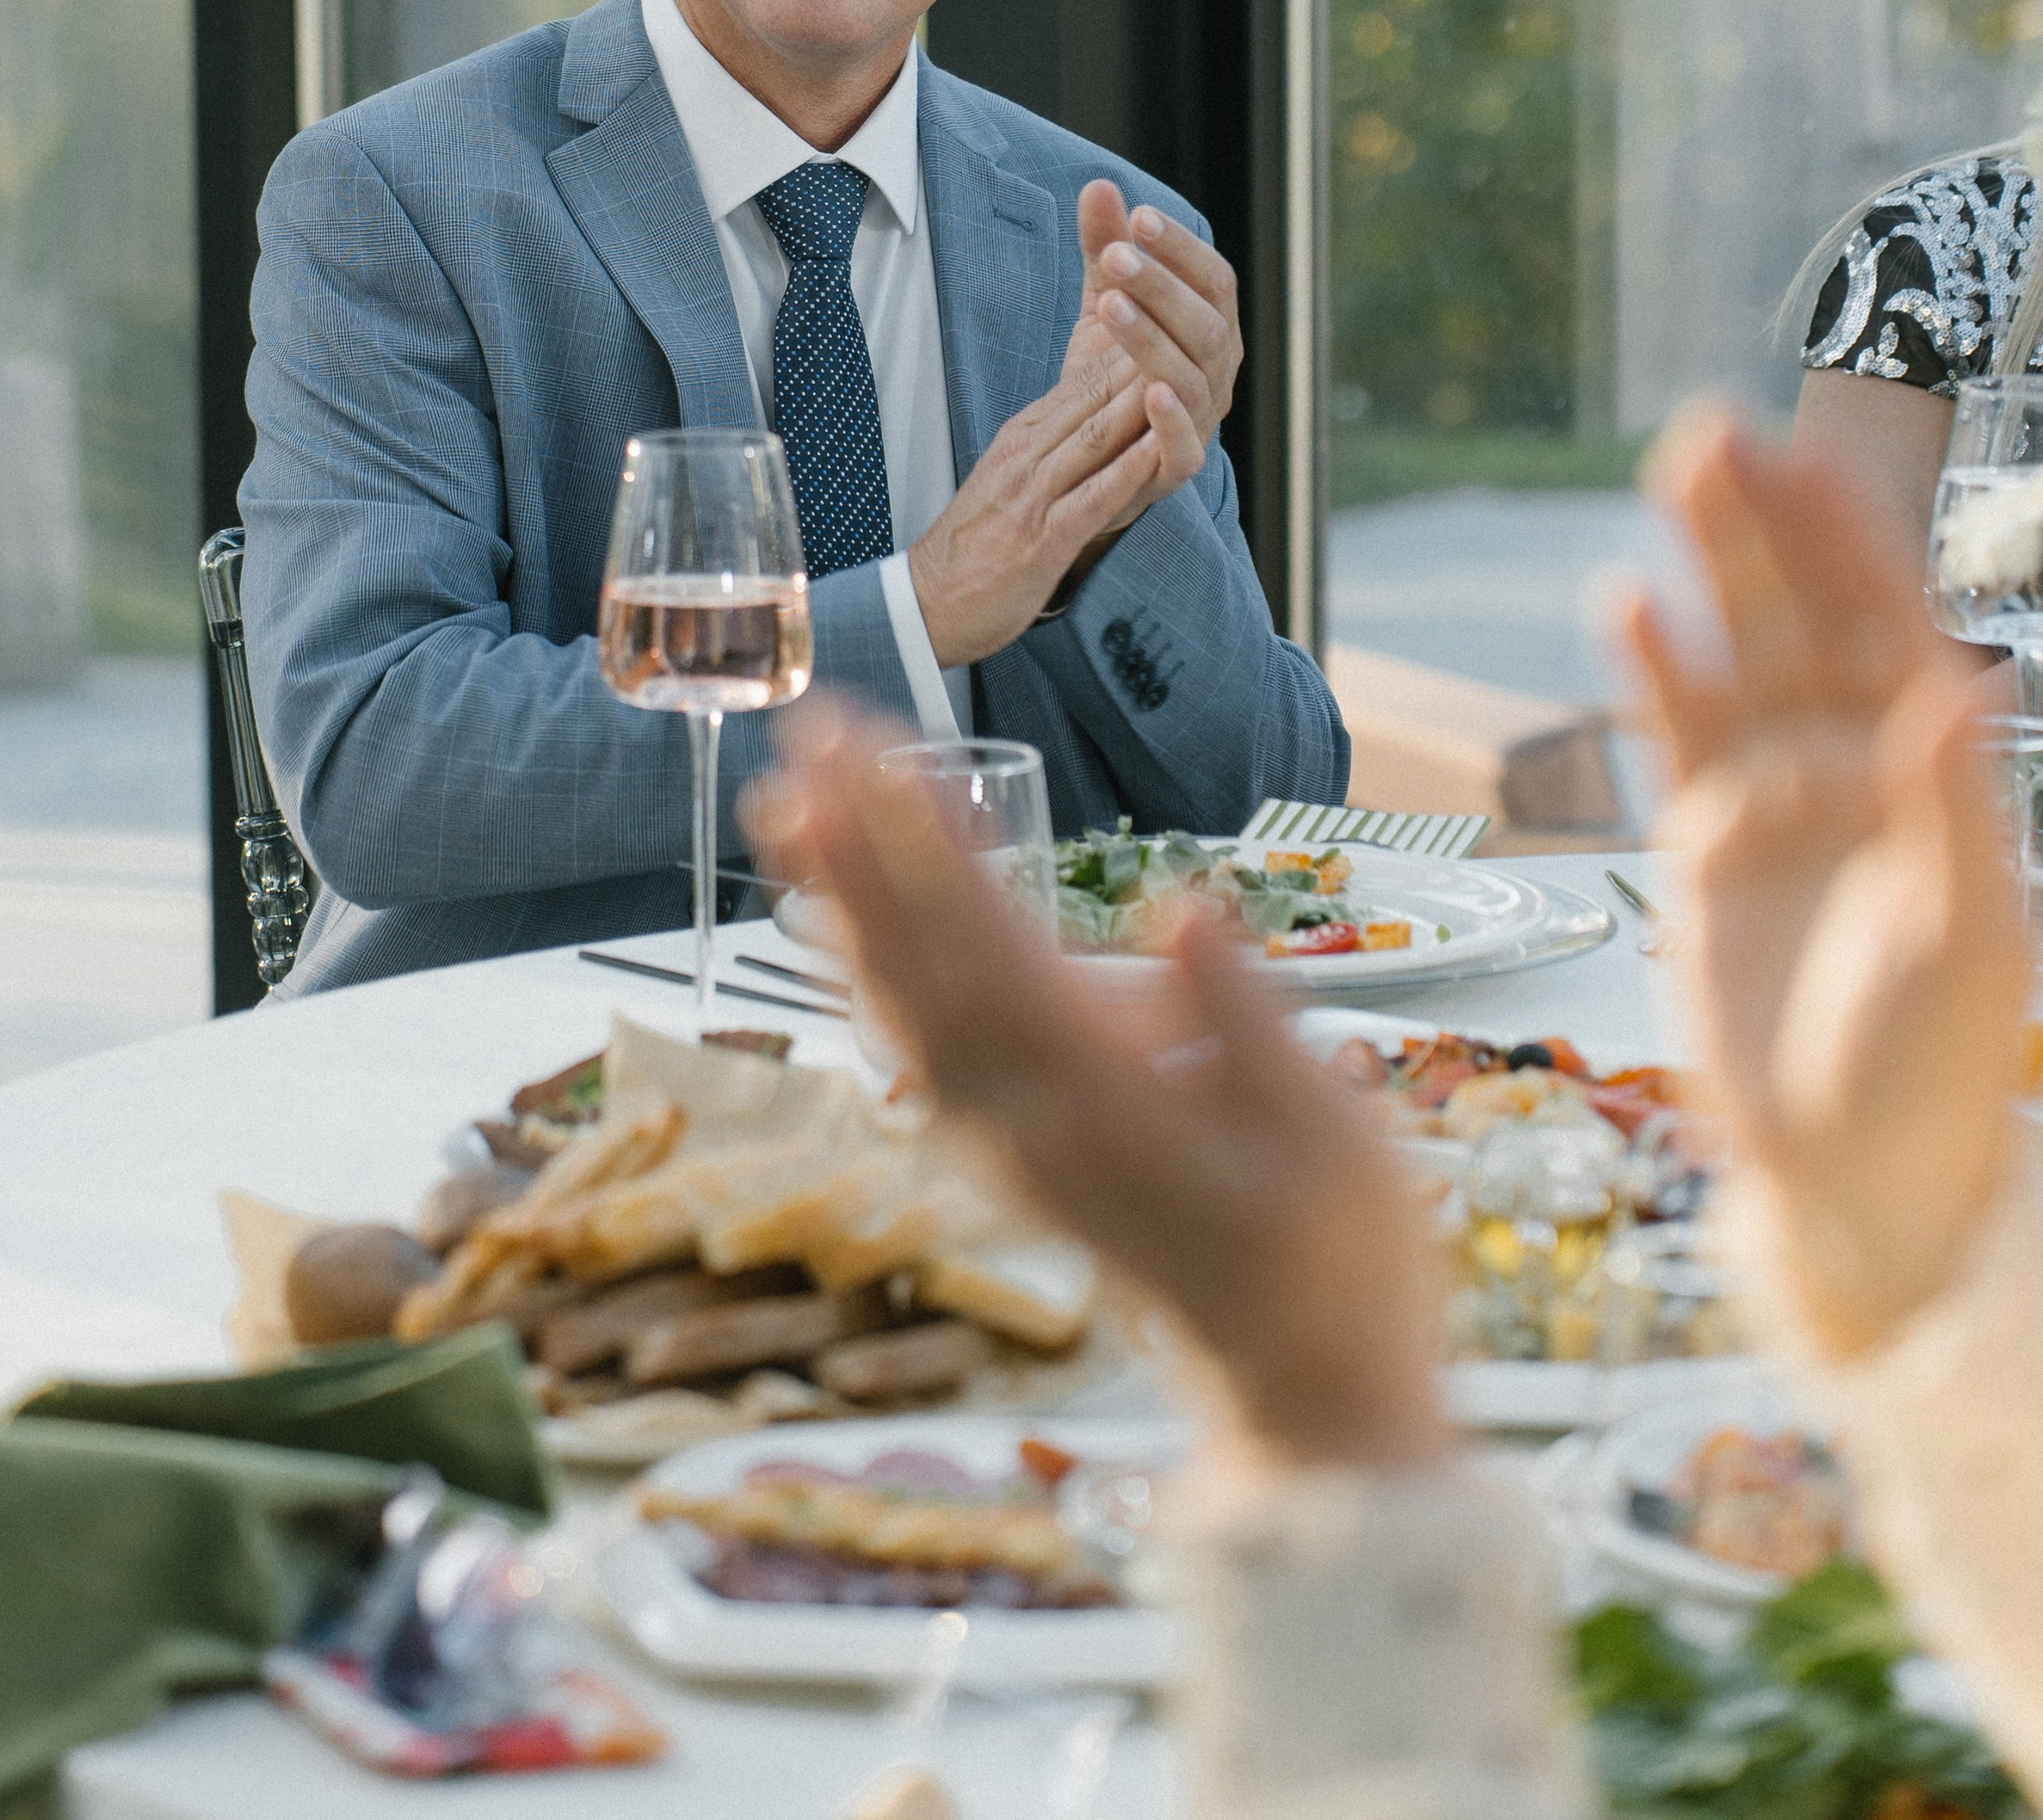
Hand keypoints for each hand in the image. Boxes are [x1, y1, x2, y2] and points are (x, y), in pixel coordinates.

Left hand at [750, 708, 1447, 1469]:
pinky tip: (844, 921)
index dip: (930, 850)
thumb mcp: (1334, 1140)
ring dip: (844, 902)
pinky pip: (921, 1044)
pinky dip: (873, 970)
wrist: (1300, 1389)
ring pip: (903, 1005)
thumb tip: (1185, 908)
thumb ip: (1250, 1024)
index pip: (995, 951)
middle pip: (919, 967)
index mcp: (1105, 1104)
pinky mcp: (1013, 1151)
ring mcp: (1011, 1144)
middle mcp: (1030, 1123)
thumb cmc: (1335, 1258)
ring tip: (792, 804)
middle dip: (858, 848)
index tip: (880, 759)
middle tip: (806, 738)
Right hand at [908, 342, 1201, 666]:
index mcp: (1023, 436)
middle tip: (1188, 322)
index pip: (1083, 380)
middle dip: (1143, 357)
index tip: (1169, 315)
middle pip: (1094, 395)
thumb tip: (1090, 407)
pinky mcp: (1044, 538)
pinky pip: (1094, 496)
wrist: (928, 602)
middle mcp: (1028, 454)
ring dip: (1142, 401)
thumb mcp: (1009, 474)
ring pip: (1097, 435)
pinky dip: (1129, 470)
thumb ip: (1048, 440)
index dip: (1128, 347)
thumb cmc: (975, 542)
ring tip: (1183, 367)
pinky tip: (1160, 448)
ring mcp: (1034, 494)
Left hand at [1074, 183, 1242, 469]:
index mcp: (1212, 325)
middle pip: (1206, 322)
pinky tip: (1149, 390)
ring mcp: (1204, 419)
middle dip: (1163, 286)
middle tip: (1116, 255)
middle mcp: (1218, 370)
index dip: (1181, 248)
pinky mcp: (1179, 464)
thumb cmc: (1111, 371)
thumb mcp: (1104, 302)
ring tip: (1110, 303)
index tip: (1139, 216)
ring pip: (1192, 376)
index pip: (1213, 278)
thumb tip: (1097, 184)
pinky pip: (1185, 445)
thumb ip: (1104, 249)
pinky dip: (1172, 420)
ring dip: (1153, 337)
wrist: (1094, 453)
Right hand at [1623, 411, 2028, 1357]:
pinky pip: (1676, 738)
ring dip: (1708, 569)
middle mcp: (1858, 774)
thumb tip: (1961, 683)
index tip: (1805, 462)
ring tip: (1675, 472)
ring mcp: (1781, 806)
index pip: (1885, 631)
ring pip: (1737, 657)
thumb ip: (1955, 806)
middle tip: (1715, 431)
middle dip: (1764, 528)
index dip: (1845, 546)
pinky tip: (1629, 603)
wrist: (1856, 1182)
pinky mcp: (1710, 851)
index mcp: (1933, 780)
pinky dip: (1654, 671)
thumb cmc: (1935, 1073)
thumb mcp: (1965, 940)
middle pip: (1802, 620)